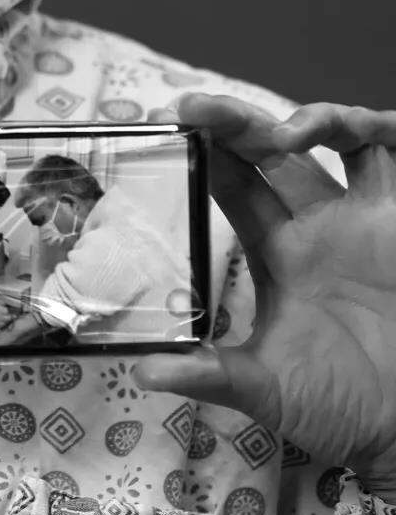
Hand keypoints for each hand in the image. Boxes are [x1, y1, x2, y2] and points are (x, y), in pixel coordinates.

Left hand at [135, 94, 395, 481]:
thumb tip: (144, 372)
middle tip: (196, 106)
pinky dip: (379, 128)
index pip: (235, 184)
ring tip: (282, 132)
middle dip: (238, 121)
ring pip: (341, 140)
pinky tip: (357, 128)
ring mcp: (366, 219)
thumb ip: (211, 375)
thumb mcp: (267, 390)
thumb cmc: (341, 408)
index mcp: (279, 251)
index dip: (208, 151)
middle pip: (275, 149)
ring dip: (312, 119)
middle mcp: (319, 224)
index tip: (172, 124)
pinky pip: (393, 155)